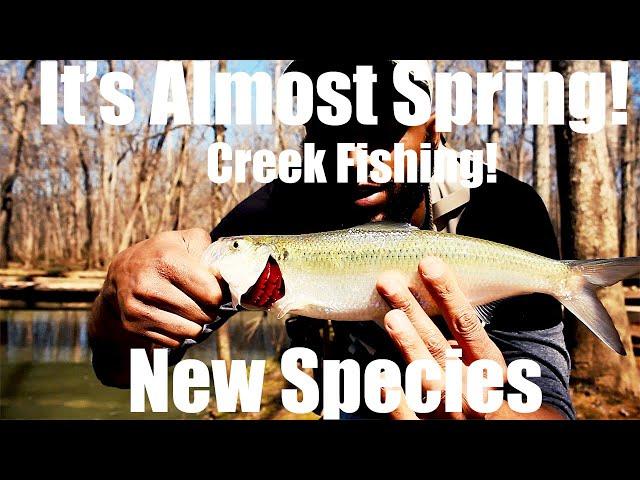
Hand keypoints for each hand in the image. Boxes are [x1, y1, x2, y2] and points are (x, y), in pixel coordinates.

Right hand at [89, 228, 224, 386]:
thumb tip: (227, 275)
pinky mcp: (134, 325)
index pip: (211, 293)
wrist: (122, 272)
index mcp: (166, 259)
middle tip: (204, 301)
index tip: (214, 289)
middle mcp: (148, 284)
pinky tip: (175, 317)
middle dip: (210, 310)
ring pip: (190, 331)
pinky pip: (174, 341)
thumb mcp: (186, 240)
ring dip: (197, 324)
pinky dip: (180, 333)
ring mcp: (139, 307)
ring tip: (191, 310)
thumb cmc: (164, 254)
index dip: (219, 294)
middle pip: (203, 314)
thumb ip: (210, 252)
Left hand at [376, 256, 507, 418]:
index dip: (448, 294)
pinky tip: (379, 378)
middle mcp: (471, 389)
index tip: (429, 265)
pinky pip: (410, 417)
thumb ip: (461, 335)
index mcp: (487, 367)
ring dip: (410, 346)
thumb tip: (433, 289)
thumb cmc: (481, 392)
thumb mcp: (483, 364)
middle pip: (440, 345)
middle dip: (414, 312)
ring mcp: (449, 412)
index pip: (467, 325)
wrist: (493, 435)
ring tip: (391, 318)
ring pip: (428, 378)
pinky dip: (395, 399)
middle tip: (391, 283)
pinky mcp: (428, 429)